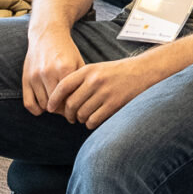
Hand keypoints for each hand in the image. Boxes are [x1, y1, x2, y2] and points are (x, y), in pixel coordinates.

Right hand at [20, 28, 86, 115]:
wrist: (47, 33)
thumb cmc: (66, 50)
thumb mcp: (78, 62)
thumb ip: (81, 81)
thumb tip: (84, 104)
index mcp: (65, 69)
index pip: (70, 99)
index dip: (74, 107)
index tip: (77, 108)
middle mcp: (48, 73)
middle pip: (57, 105)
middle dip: (63, 110)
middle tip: (68, 110)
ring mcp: (35, 76)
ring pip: (44, 105)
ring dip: (51, 109)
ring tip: (58, 106)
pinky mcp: (26, 78)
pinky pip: (29, 103)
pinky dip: (37, 109)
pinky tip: (44, 105)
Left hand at [50, 52, 169, 128]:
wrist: (142, 72)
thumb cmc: (117, 72)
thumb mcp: (97, 69)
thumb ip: (80, 80)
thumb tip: (61, 99)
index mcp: (88, 70)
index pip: (63, 86)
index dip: (54, 99)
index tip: (50, 107)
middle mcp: (95, 80)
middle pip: (71, 103)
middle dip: (68, 114)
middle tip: (70, 118)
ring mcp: (105, 92)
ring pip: (82, 114)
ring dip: (81, 119)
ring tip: (84, 118)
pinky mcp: (114, 104)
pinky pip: (94, 120)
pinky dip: (90, 124)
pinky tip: (93, 121)